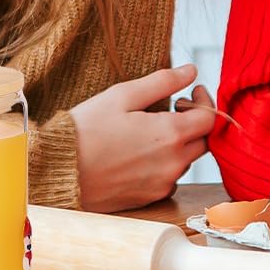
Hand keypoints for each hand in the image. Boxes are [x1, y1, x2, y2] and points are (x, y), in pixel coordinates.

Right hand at [71, 64, 217, 212]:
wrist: (59, 171)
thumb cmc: (86, 129)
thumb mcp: (122, 95)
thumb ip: (162, 82)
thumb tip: (192, 70)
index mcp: (169, 135)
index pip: (210, 119)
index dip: (206, 101)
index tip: (192, 92)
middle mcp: (172, 164)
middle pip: (203, 141)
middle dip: (194, 122)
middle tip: (173, 108)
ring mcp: (161, 184)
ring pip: (186, 160)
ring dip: (179, 142)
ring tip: (151, 128)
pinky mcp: (149, 199)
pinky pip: (169, 178)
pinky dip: (165, 163)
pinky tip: (141, 152)